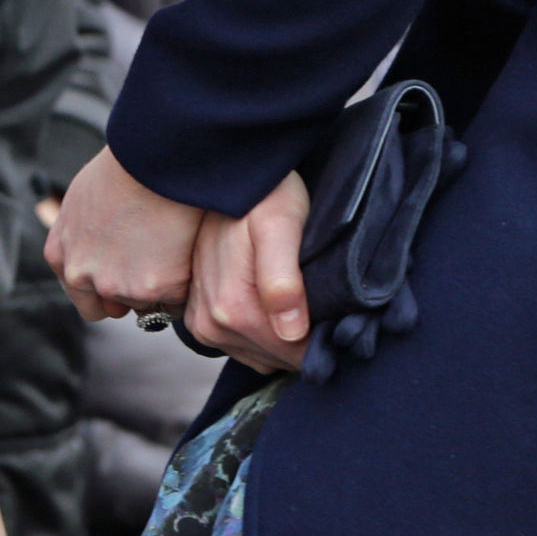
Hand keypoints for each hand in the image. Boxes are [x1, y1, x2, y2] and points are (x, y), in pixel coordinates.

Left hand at [45, 148, 203, 322]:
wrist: (155, 157)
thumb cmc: (124, 167)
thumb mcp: (82, 202)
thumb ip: (82, 237)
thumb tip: (97, 252)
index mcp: (62, 256)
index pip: (86, 299)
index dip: (109, 291)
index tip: (129, 275)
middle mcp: (84, 277)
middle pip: (115, 308)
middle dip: (134, 294)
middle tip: (156, 263)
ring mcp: (120, 287)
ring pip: (150, 304)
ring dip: (163, 285)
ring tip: (175, 245)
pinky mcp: (158, 290)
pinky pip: (180, 300)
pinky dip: (187, 282)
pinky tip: (190, 249)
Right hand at [187, 172, 312, 373]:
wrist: (230, 178)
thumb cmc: (264, 195)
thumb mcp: (281, 225)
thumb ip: (282, 279)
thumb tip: (291, 331)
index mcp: (232, 309)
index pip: (293, 355)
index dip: (322, 338)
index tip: (335, 309)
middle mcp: (211, 325)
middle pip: (277, 357)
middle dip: (303, 337)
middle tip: (316, 296)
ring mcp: (203, 326)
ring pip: (263, 354)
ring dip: (284, 336)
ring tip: (297, 295)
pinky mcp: (201, 321)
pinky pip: (245, 347)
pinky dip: (265, 333)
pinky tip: (276, 302)